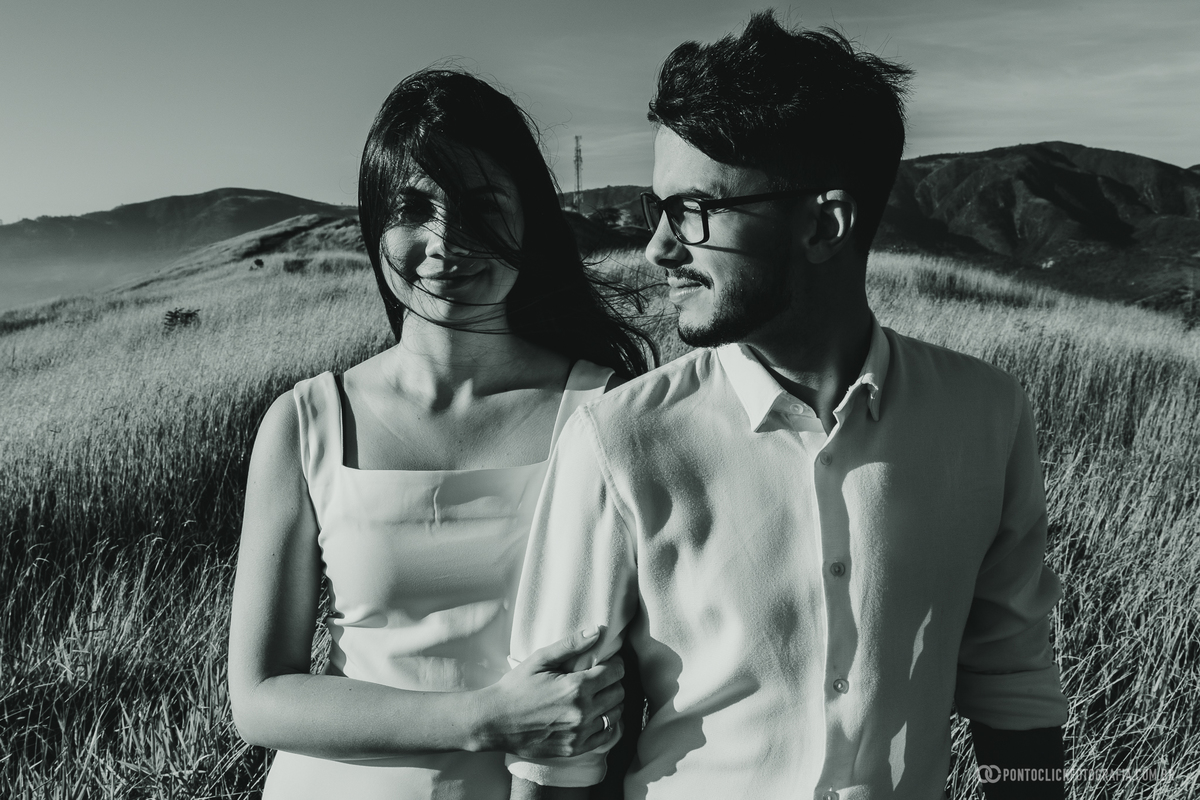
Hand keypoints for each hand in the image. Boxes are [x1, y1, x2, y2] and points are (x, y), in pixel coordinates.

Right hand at [473, 627, 623, 757]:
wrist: (495, 721)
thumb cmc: (516, 687)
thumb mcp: (540, 660)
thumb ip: (570, 645)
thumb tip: (597, 631)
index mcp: (576, 687)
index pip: (615, 673)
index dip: (615, 664)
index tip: (608, 662)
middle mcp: (582, 712)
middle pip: (618, 693)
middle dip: (614, 682)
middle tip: (602, 678)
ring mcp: (579, 733)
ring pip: (615, 715)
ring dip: (612, 703)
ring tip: (598, 695)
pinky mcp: (575, 748)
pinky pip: (605, 736)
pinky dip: (606, 724)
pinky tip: (595, 715)